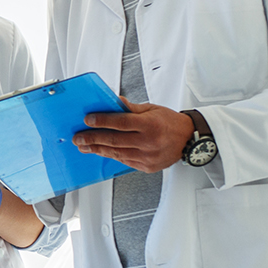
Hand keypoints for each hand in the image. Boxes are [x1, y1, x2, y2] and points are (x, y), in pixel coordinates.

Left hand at [73, 97, 193, 172]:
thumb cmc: (170, 122)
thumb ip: (130, 108)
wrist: (189, 140)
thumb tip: (113, 101)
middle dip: (92, 138)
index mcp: (150, 125)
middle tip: (78, 137)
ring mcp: (148, 156)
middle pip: (114, 140)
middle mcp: (149, 142)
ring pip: (117, 153)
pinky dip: (111, 156)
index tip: (88, 120)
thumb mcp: (152, 109)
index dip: (102, 121)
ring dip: (97, 149)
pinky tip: (101, 151)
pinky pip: (124, 161)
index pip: (120, 122)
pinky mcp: (147, 167)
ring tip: (84, 146)